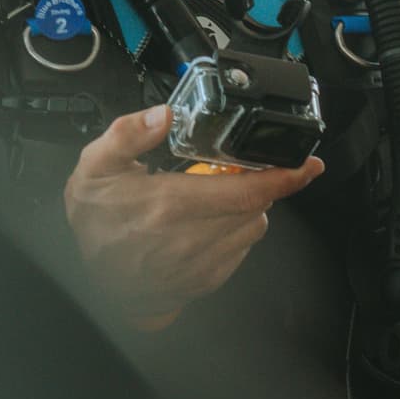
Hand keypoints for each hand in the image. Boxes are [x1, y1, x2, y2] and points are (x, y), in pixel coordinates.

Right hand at [64, 104, 323, 322]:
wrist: (90, 283)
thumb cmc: (95, 223)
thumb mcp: (94, 167)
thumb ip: (127, 133)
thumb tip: (163, 115)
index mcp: (171, 205)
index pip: (247, 191)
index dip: (285, 177)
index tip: (309, 164)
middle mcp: (192, 238)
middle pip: (257, 207)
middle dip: (260, 183)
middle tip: (238, 168)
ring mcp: (202, 264)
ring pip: (254, 228)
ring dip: (247, 207)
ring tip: (215, 195)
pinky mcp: (206, 281)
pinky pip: (241, 250)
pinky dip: (236, 231)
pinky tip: (207, 221)